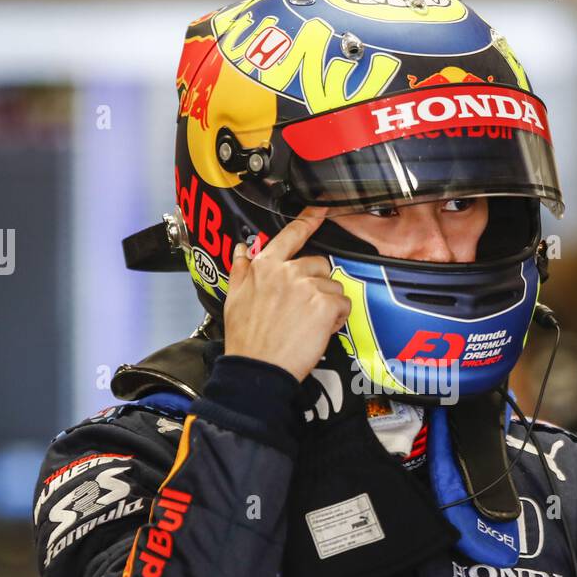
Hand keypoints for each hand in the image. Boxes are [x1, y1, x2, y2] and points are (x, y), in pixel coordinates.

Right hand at [222, 206, 350, 382]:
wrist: (257, 368)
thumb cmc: (246, 339)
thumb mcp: (233, 298)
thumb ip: (241, 270)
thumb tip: (241, 250)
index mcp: (265, 266)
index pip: (291, 235)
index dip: (310, 219)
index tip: (322, 208)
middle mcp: (287, 271)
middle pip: (319, 264)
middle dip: (317, 284)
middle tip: (303, 309)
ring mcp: (307, 287)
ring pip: (333, 286)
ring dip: (327, 304)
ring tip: (308, 324)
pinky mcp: (324, 305)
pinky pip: (343, 304)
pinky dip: (337, 318)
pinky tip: (320, 330)